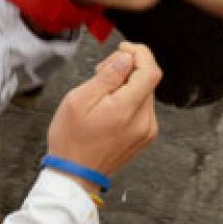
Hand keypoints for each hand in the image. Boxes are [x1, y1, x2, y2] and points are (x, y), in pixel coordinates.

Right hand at [45, 43, 160, 179]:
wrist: (75, 174)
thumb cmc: (72, 140)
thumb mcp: (79, 100)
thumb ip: (107, 77)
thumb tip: (126, 58)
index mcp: (127, 110)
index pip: (150, 71)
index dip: (139, 53)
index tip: (123, 49)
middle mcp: (144, 121)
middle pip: (147, 79)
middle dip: (127, 68)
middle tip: (101, 74)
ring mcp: (147, 130)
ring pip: (145, 91)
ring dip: (128, 83)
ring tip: (102, 93)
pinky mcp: (145, 135)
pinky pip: (143, 106)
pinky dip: (130, 98)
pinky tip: (110, 105)